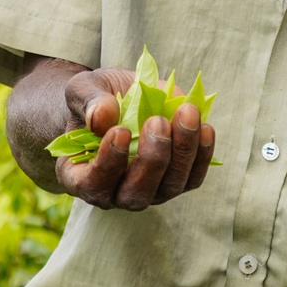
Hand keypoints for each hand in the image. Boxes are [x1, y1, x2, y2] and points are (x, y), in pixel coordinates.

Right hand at [55, 67, 215, 210]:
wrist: (120, 97)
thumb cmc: (94, 99)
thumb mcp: (82, 91)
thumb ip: (89, 104)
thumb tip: (103, 118)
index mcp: (82, 177)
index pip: (93, 186)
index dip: (107, 164)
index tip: (120, 131)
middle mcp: (115, 192)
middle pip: (136, 195)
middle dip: (152, 159)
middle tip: (158, 121)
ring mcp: (149, 190)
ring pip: (170, 187)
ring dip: (183, 152)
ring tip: (187, 113)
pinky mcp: (176, 180)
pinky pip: (193, 177)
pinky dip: (202, 154)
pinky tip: (204, 126)